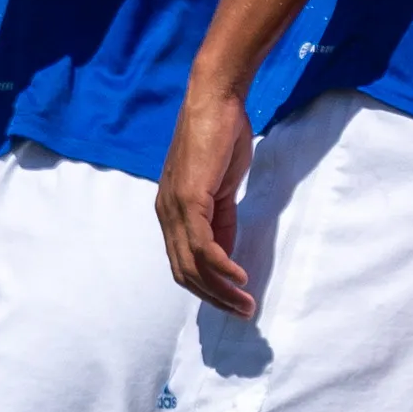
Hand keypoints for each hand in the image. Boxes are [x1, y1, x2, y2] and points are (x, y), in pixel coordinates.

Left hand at [156, 78, 256, 313]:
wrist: (214, 99)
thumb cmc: (220, 136)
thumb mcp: (220, 186)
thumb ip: (221, 219)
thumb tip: (227, 252)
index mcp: (172, 211)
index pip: (183, 262)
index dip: (207, 287)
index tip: (233, 301)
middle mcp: (166, 213)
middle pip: (185, 272)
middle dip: (214, 298)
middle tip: (242, 312)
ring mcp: (175, 207)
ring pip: (192, 264)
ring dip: (221, 290)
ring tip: (245, 304)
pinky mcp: (189, 199)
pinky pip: (203, 244)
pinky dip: (222, 266)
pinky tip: (240, 277)